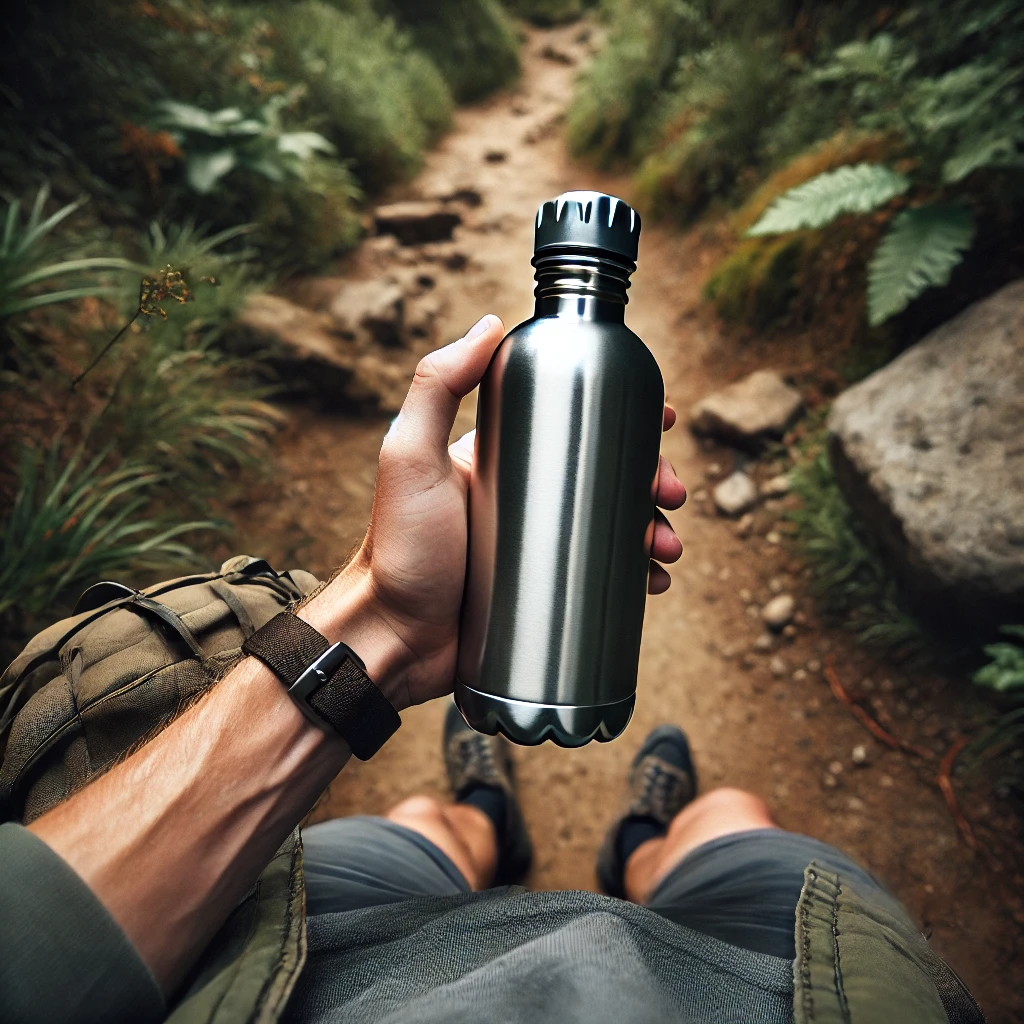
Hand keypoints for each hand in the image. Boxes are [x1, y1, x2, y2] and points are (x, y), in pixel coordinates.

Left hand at [303, 315, 685, 710]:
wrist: (393, 638)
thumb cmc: (398, 548)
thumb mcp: (411, 456)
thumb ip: (437, 387)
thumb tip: (491, 324)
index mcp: (502, 461)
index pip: (575, 424)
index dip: (624, 418)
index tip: (663, 417)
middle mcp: (525, 500)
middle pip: (607, 476)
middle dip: (651, 478)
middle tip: (672, 492)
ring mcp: (538, 548)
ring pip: (613, 528)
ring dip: (654, 528)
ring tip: (666, 546)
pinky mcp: (544, 593)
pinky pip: (602, 577)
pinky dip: (635, 575)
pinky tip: (652, 582)